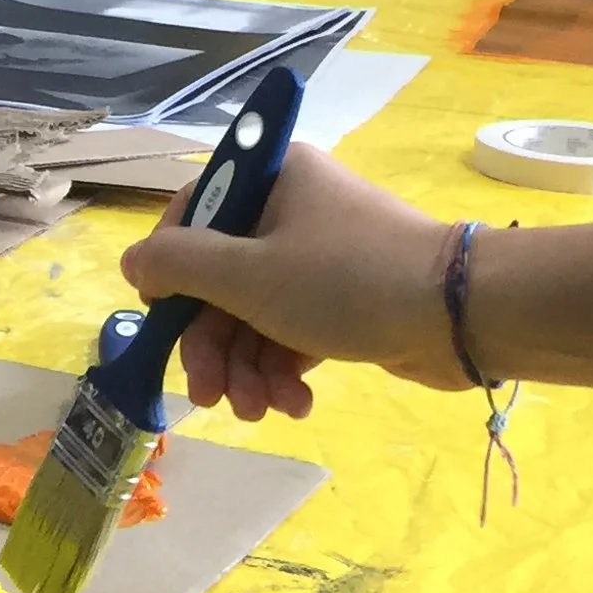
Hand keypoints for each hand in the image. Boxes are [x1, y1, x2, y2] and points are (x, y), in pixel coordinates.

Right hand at [119, 145, 464, 419]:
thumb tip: (135, 263)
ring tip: (257, 411)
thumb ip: (179, 266)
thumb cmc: (344, 283)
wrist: (457, 316)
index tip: (163, 318)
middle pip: (221, 278)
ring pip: (255, 315)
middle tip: (208, 396)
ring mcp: (322, 258)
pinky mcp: (346, 301)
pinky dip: (285, 370)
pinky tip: (294, 404)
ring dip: (246, 370)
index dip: (170, 269)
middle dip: (212, 345)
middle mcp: (293, 210)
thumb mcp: (246, 275)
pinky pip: (294, 333)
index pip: (193, 213)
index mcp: (271, 180)